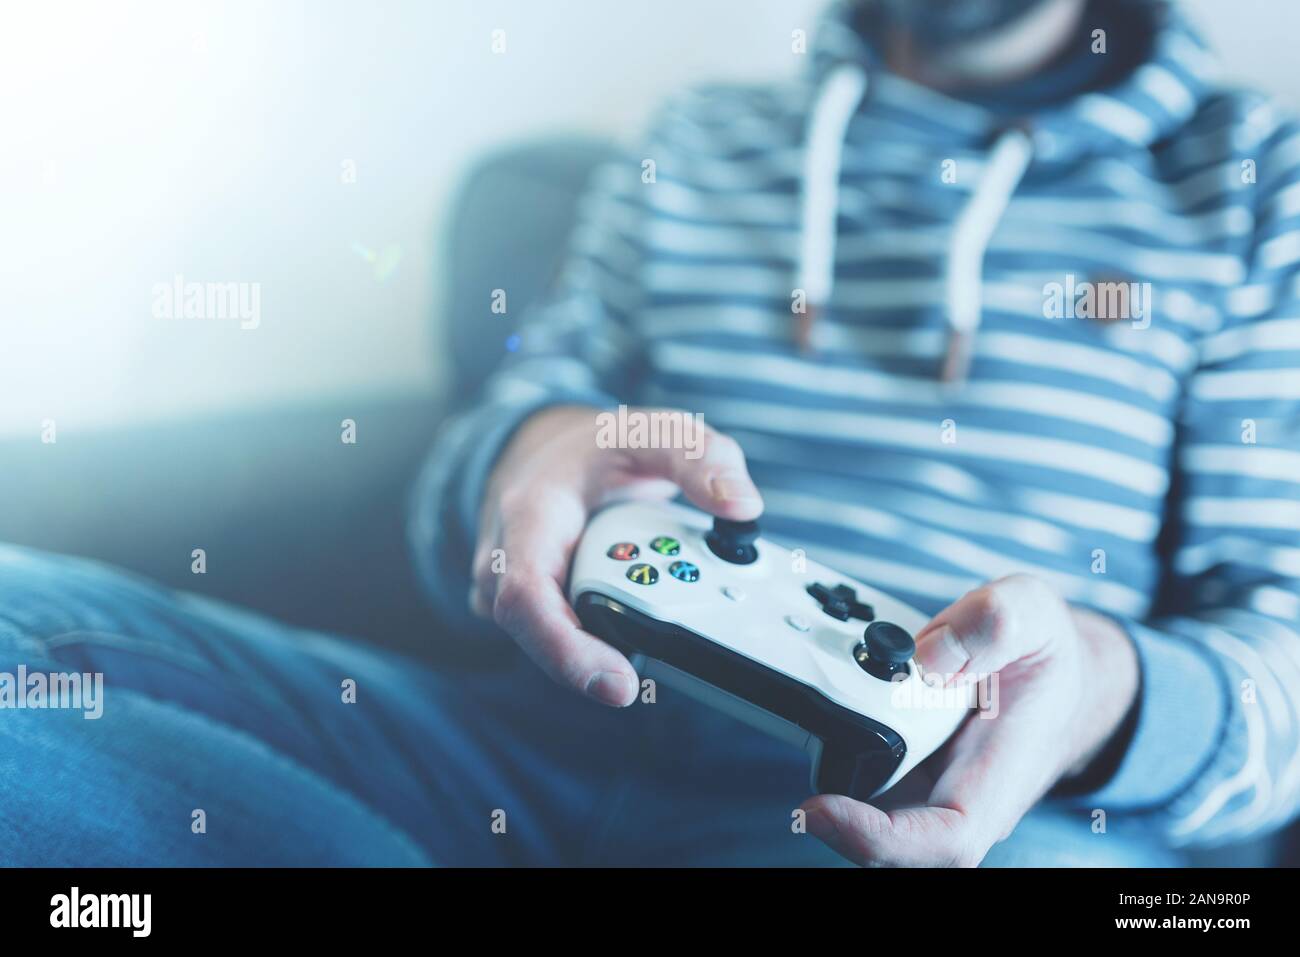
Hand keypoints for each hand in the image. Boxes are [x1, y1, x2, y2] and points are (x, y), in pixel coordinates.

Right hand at [470, 405, 761, 706]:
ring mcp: (504, 588)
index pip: (526, 596)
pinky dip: (597, 637)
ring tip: (655, 612)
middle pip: (539, 634)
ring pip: (550, 641)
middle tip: (658, 663)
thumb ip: (700, 458)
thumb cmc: (593, 448)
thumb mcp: (651, 431)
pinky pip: (558, 637)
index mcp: (530, 514)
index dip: (567, 651)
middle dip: (602, 653)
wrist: (543, 452)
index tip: (620, 685)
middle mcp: (503, 558)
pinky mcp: (520, 609)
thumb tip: (741, 508)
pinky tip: (631, 619)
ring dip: (603, 641)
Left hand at [802, 574, 1138, 866]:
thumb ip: (991, 624)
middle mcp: (958, 796)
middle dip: (839, 817)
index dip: (880, 838)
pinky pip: (863, 774)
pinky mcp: (904, 771)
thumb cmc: (1044, 655)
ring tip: (815, 707)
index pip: (946, 838)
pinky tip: (825, 701)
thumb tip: (929, 659)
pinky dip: (838, 744)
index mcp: (998, 776)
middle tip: (804, 762)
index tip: (823, 810)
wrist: (1047, 670)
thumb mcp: (1032, 613)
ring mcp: (928, 789)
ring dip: (833, 771)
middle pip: (892, 840)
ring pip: (869, 810)